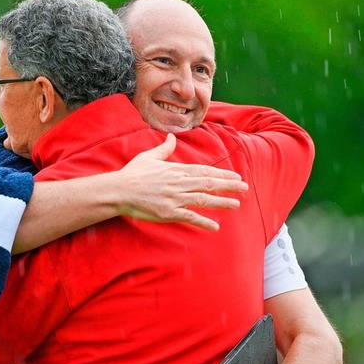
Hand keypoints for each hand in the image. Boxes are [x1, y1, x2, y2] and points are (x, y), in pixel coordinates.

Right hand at [118, 133, 247, 230]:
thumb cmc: (132, 173)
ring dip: (221, 202)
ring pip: (203, 200)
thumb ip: (163, 149)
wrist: (119, 190)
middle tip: (245, 188)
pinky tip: (215, 226)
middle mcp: (178, 183)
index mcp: (175, 170)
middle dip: (228, 186)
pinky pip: (189, 217)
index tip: (235, 176)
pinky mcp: (168, 212)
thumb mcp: (148, 157)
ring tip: (236, 204)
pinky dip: (203, 222)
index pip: (204, 171)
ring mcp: (174, 198)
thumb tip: (172, 137)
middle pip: (208, 184)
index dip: (221, 175)